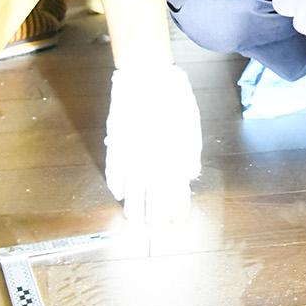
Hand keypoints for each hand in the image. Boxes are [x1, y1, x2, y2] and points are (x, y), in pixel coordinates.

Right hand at [103, 64, 201, 224]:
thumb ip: (192, 153)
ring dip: (132, 206)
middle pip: (153, 196)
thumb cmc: (175, 98)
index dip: (176, 207)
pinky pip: (114, 170)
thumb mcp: (192, 125)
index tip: (177, 220)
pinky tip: (118, 193)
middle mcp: (152, 160)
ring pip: (131, 188)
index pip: (176, 191)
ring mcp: (131, 154)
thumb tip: (191, 176)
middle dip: (155, 215)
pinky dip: (115, 183)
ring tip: (133, 219)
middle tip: (154, 229)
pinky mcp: (116, 144)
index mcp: (174, 156)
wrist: (146, 77)